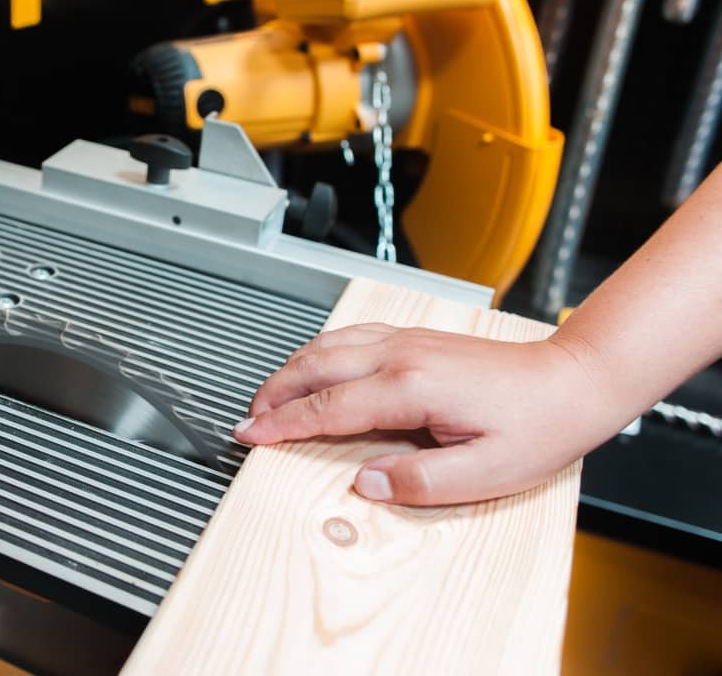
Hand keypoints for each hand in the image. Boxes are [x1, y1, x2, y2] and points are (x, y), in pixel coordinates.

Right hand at [232, 323, 631, 505]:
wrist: (572, 380)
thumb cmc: (538, 426)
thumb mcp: (486, 473)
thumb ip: (419, 481)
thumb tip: (365, 482)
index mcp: (411, 388)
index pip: (328, 407)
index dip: (284, 424)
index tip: (252, 435)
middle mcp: (402, 355)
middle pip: (316, 367)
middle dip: (274, 393)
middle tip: (247, 418)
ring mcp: (407, 341)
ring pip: (328, 345)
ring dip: (291, 370)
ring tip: (268, 395)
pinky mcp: (416, 338)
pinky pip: (350, 337)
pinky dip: (318, 351)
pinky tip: (313, 364)